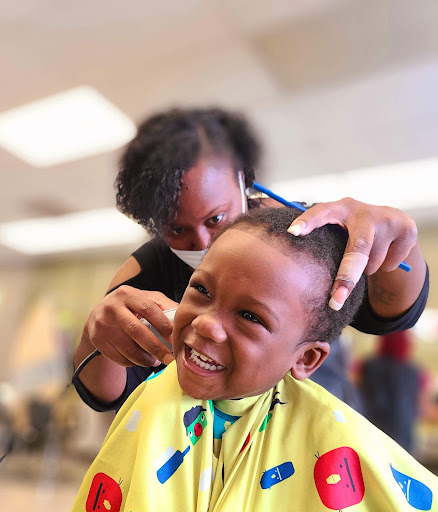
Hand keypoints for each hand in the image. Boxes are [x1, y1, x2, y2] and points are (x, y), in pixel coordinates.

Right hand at [84, 286, 177, 366]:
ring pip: (127, 348)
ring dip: (145, 359)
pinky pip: (117, 357)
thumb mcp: (146, 299)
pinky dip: (132, 362)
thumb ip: (164, 305)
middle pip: (137, 331)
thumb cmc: (131, 306)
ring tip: (156, 361)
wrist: (99, 313)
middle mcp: (112, 307)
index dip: (163, 325)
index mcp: (127, 294)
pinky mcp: (96, 339)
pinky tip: (141, 361)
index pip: (148, 309)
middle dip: (156, 348)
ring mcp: (102, 324)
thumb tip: (184, 316)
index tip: (174, 338)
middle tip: (169, 359)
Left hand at [287, 198, 417, 309]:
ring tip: (365, 256)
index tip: (292, 232)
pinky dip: (386, 267)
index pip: (321, 212)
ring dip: (367, 269)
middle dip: (347, 278)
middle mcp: (362, 211)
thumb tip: (295, 275)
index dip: (307, 222)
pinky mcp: (406, 229)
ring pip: (373, 261)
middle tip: (335, 302)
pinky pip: (391, 263)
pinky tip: (385, 252)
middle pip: (357, 249)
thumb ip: (321, 241)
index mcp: (339, 209)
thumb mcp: (336, 230)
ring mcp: (387, 218)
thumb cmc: (350, 232)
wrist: (391, 221)